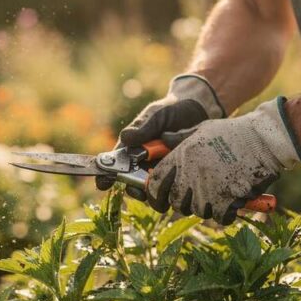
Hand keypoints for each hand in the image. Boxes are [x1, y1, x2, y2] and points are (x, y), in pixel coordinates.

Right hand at [96, 74, 224, 194]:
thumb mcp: (155, 116)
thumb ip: (142, 127)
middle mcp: (142, 163)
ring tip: (161, 181)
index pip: (114, 165)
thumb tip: (126, 138)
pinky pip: (170, 188)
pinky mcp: (176, 174)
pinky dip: (172, 186)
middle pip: (131, 183)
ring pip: (151, 190)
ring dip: (154, 189)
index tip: (104, 183)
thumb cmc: (170, 111)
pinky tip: (178, 177)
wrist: (197, 110)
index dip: (106, 176)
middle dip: (134, 188)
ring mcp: (159, 170)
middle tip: (139, 188)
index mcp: (131, 149)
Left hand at [146, 97, 300, 223]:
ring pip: (197, 211)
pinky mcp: (225, 201)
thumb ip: (180, 138)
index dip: (154, 195)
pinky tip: (231, 204)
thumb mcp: (202, 129)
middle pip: (175, 202)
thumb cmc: (235, 132)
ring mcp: (206, 189)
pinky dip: (224, 214)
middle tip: (198, 195)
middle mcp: (190, 174)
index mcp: (181, 156)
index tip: (159, 200)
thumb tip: (163, 139)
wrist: (264, 140)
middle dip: (184, 202)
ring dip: (206, 207)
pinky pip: (218, 217)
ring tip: (219, 194)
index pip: (156, 183)